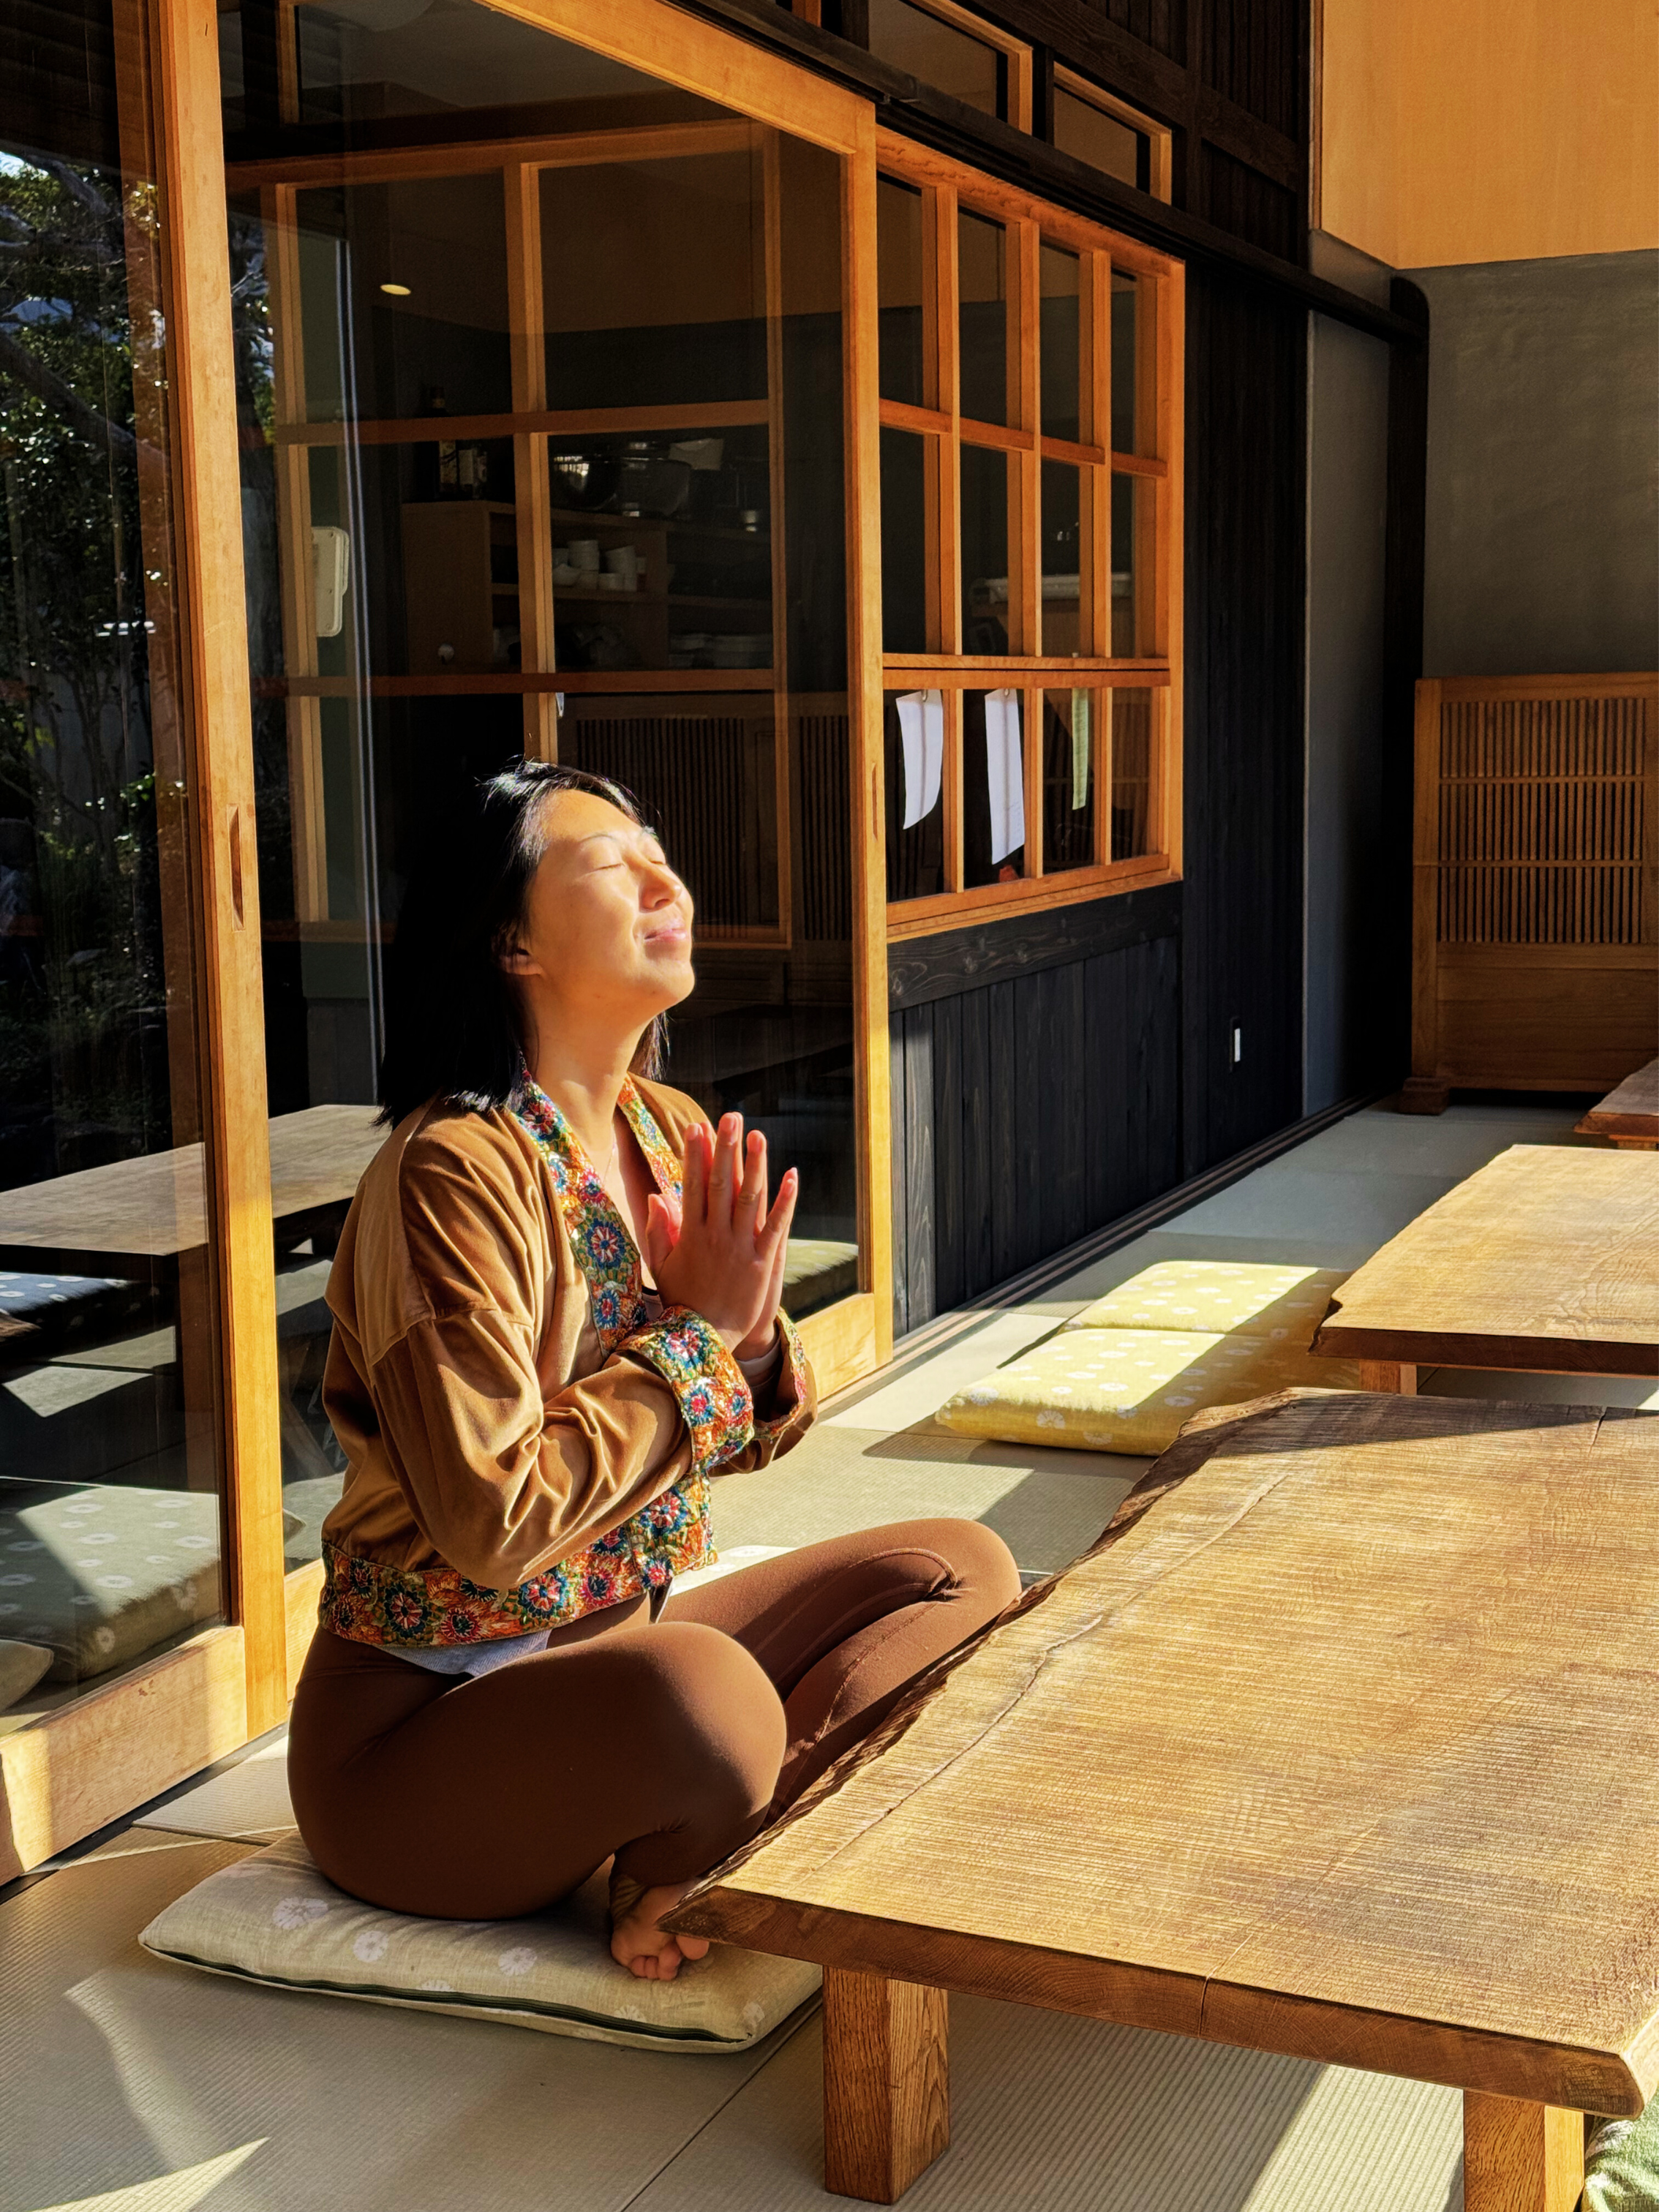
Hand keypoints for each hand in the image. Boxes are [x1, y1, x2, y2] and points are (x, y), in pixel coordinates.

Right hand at [643, 1114, 795, 1350]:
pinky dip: (785, 1201)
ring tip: (759, 1134)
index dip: (694, 1154)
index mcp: (689, 1235)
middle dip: (725, 1148)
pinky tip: (793, 1176)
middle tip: (729, 1116)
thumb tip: (657, 1196)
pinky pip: (776, 1226)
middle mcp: (715, 1236)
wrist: (707, 1340)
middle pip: (720, 1184)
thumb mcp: (662, 1266)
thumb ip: (657, 1231)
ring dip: (755, 1165)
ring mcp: (740, 1248)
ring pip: (749, 1199)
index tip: (696, 1128)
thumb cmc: (683, 1301)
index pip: (691, 1185)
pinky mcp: (763, 1262)